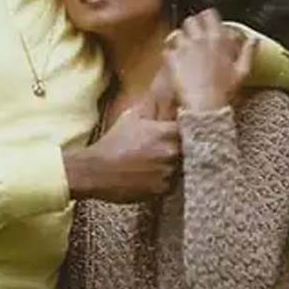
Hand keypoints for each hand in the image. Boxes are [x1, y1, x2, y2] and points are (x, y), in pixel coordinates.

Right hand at [63, 108, 180, 202]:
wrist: (97, 171)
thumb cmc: (113, 143)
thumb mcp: (130, 118)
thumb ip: (151, 107)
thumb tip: (162, 98)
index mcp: (167, 132)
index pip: (191, 129)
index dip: (187, 131)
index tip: (181, 134)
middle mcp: (172, 152)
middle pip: (190, 150)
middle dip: (182, 150)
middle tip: (168, 151)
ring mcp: (169, 172)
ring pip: (182, 168)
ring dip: (175, 167)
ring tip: (158, 165)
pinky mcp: (163, 190)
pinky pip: (173, 184)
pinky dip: (166, 181)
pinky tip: (152, 176)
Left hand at [163, 8, 256, 111]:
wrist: (205, 106)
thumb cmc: (224, 91)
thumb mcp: (242, 71)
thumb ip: (248, 52)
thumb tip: (254, 40)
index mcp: (217, 40)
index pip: (209, 15)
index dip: (207, 17)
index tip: (207, 22)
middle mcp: (199, 40)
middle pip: (190, 21)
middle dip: (192, 26)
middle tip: (195, 36)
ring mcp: (183, 49)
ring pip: (177, 33)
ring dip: (180, 39)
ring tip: (184, 49)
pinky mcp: (171, 59)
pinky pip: (166, 49)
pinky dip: (169, 53)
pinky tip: (175, 61)